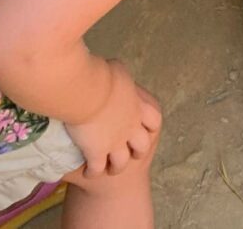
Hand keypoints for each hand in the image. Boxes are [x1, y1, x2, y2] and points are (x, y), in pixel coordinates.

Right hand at [67, 61, 161, 176]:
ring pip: (121, 162)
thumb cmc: (103, 75)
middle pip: (142, 146)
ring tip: (111, 168)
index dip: (151, 126)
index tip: (144, 128)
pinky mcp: (97, 153)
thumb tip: (116, 75)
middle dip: (138, 151)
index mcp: (139, 107)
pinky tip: (88, 171)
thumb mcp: (118, 71)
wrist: (90, 93)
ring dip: (117, 166)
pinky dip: (93, 171)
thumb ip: (121, 79)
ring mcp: (115, 142)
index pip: (154, 120)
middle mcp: (131, 127)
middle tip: (132, 153)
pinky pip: (97, 168)